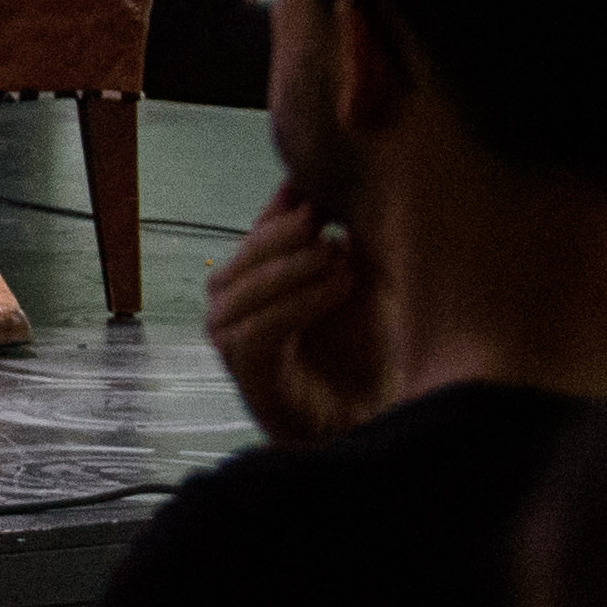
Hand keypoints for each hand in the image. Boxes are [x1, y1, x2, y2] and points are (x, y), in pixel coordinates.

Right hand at [202, 184, 383, 446]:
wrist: (375, 419)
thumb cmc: (368, 356)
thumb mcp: (359, 285)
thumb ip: (341, 242)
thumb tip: (329, 189)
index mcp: (254, 288)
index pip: (254, 239)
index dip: (278, 212)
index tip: (310, 187)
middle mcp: (232, 313)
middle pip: (239, 261)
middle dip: (281, 236)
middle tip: (323, 219)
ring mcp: (232, 345)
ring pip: (241, 292)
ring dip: (291, 268)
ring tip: (338, 256)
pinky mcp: (245, 374)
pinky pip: (257, 330)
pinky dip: (297, 304)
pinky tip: (338, 287)